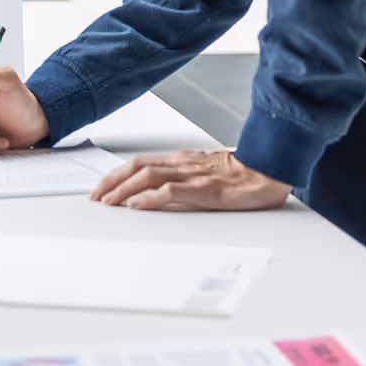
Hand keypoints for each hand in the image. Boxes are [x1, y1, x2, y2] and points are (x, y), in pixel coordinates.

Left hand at [89, 149, 292, 211]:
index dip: (117, 173)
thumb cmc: (242, 174)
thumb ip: (182, 182)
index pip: (140, 162)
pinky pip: (173, 191)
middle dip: (112, 181)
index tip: (100, 188)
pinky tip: (138, 205)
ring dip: (124, 189)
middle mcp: (183, 163)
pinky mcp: (206, 189)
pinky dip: (151, 197)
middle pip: (137, 166)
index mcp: (182, 160)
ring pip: (149, 175)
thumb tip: (155, 197)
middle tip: (94, 197)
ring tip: (108, 202)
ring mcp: (193, 175)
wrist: (270, 170)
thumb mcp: (206, 175)